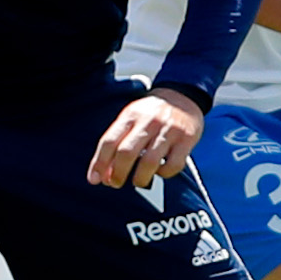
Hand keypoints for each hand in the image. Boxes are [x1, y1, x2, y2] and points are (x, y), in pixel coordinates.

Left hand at [88, 88, 204, 188]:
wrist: (182, 95)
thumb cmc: (151, 113)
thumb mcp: (131, 117)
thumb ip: (118, 141)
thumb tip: (104, 173)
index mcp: (131, 116)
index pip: (109, 141)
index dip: (99, 163)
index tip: (94, 179)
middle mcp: (148, 122)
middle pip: (127, 153)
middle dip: (117, 173)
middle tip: (115, 183)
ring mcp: (168, 131)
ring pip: (149, 162)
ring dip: (140, 178)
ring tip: (137, 182)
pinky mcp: (186, 140)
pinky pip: (173, 165)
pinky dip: (164, 173)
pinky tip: (160, 171)